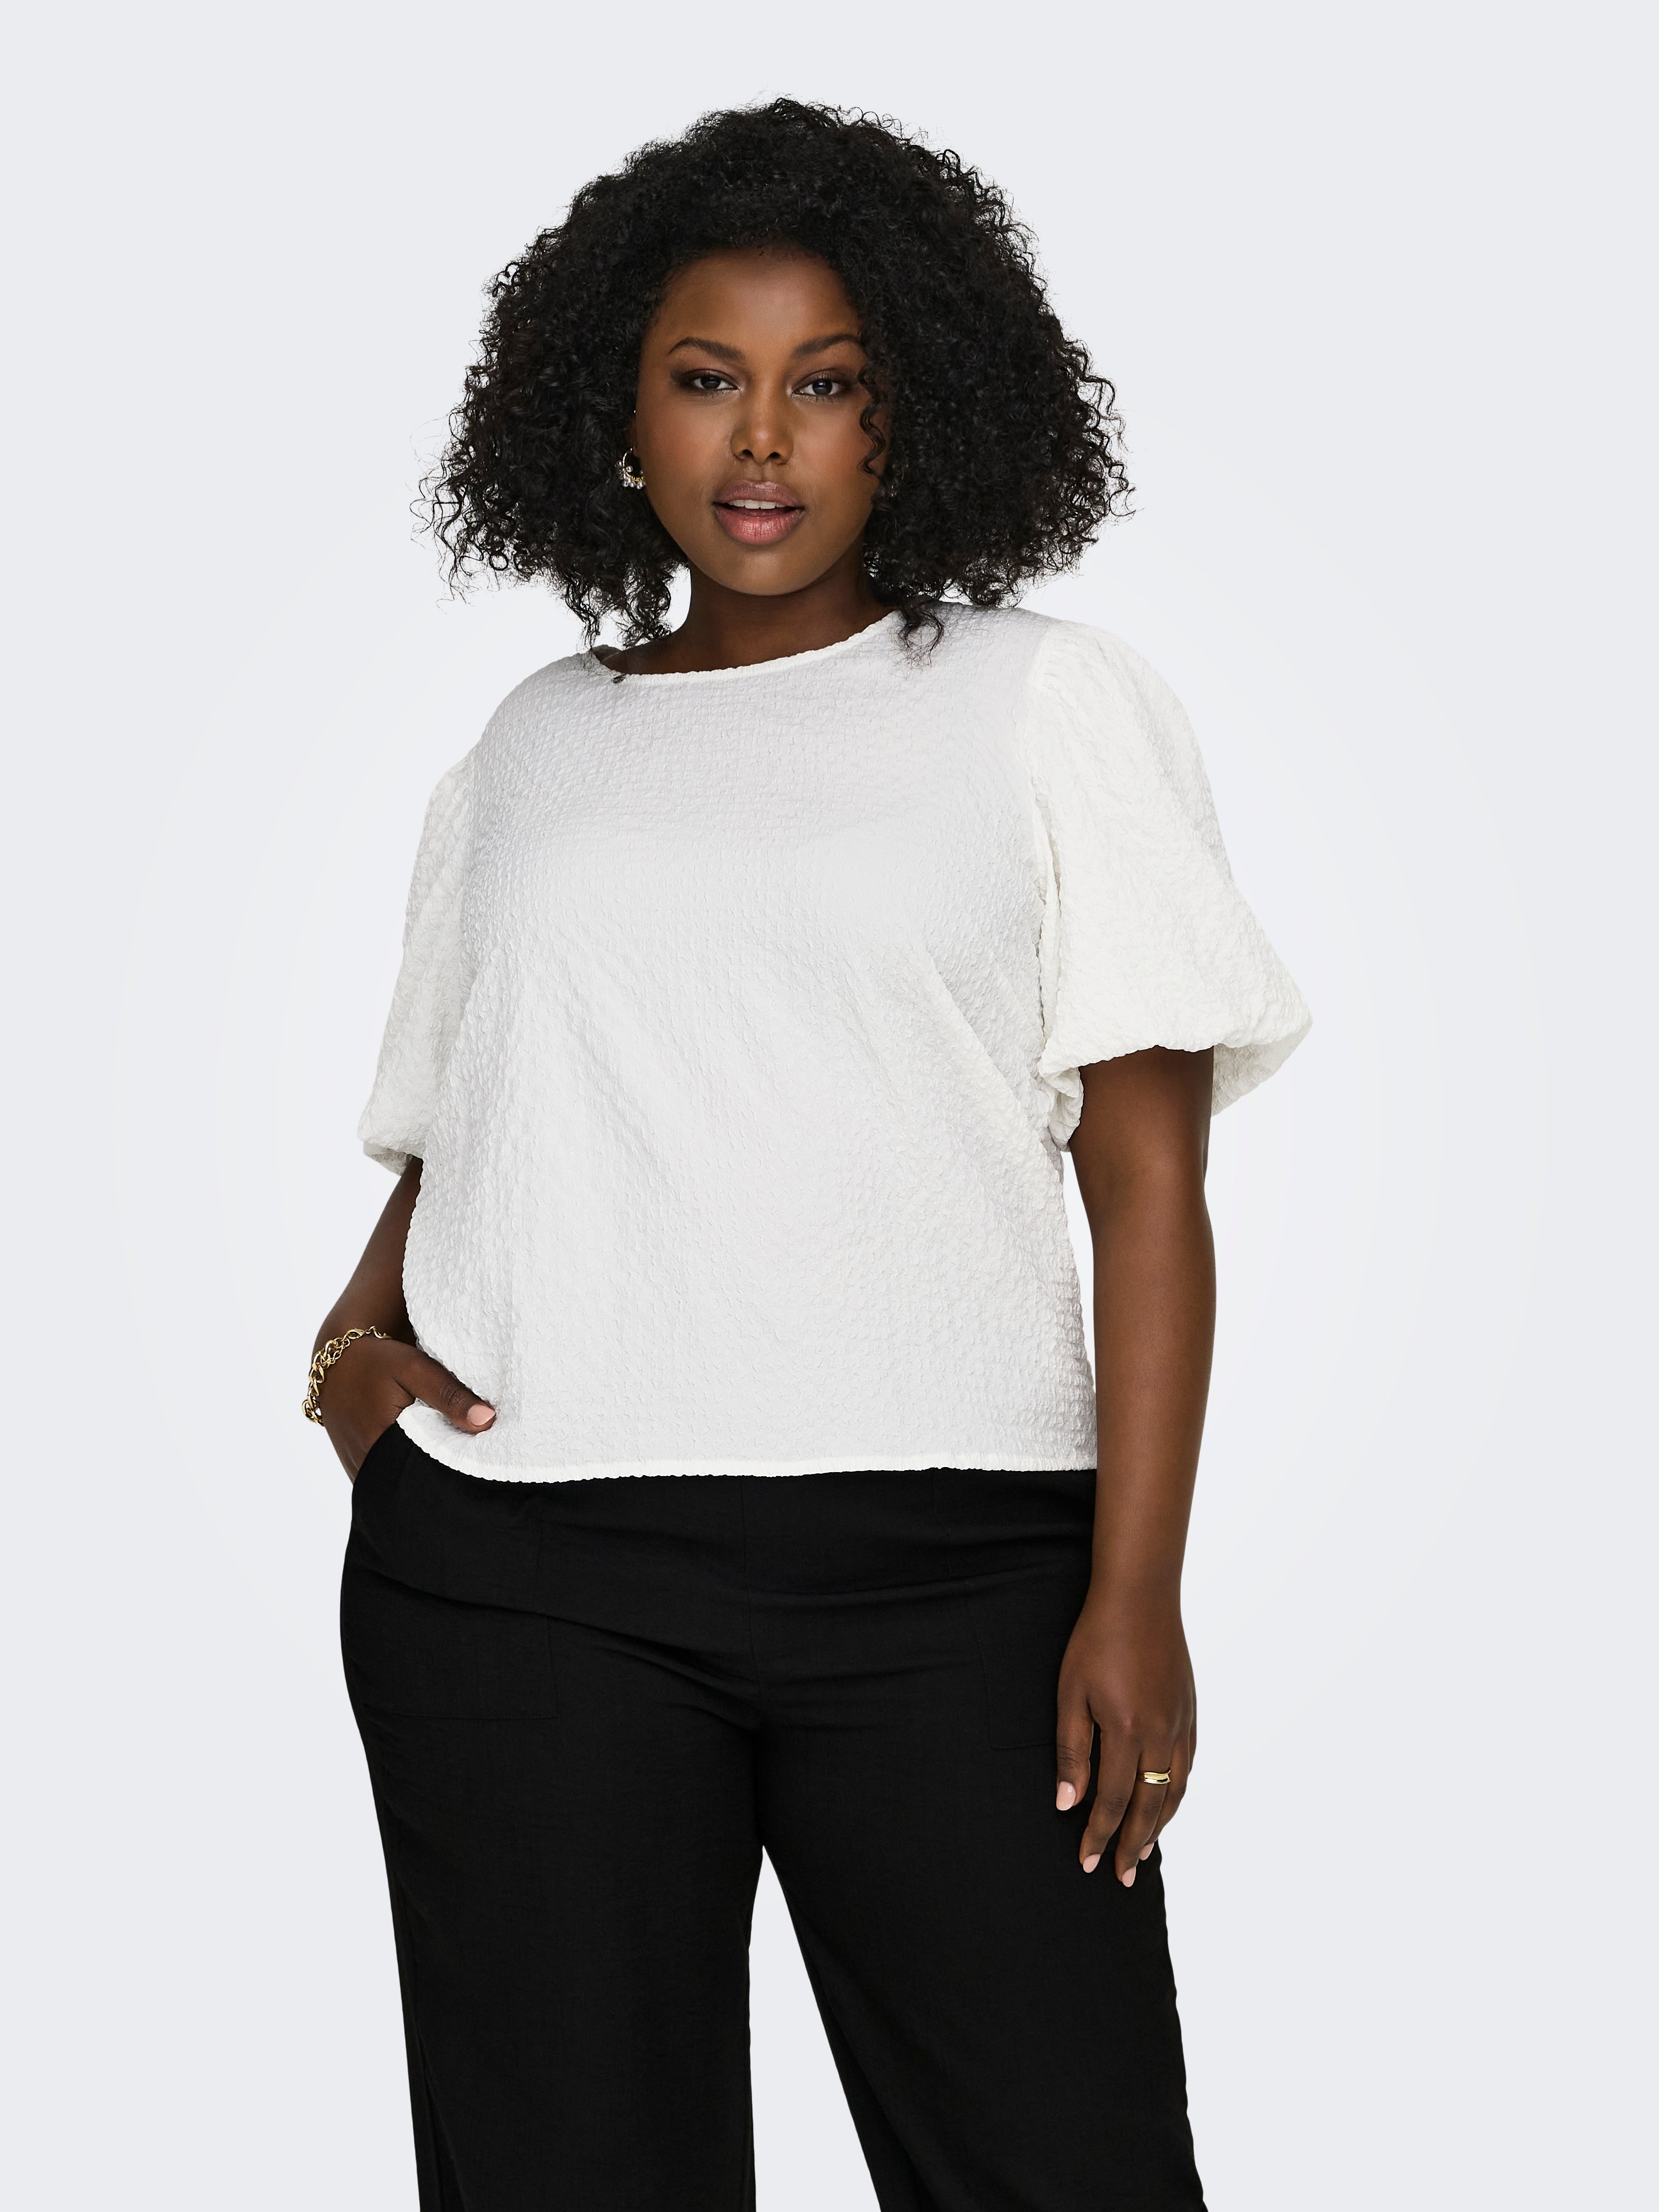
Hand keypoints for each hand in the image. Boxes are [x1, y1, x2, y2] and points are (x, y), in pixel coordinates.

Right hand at [318, 1333, 494, 1478]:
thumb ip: (450, 1395)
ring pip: (399, 1486)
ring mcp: (360, 1471)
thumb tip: (487, 1421)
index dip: (454, 1472)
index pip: (426, 1475)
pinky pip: (387, 1481)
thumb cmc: (376, 1361)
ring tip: (451, 1468)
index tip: (480, 1465)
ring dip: (423, 1478)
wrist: (337, 1361)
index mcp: (380, 1443)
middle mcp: (367, 1465)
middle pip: (413, 1487)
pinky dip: (407, 1474)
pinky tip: (426, 1463)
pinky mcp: (358, 1468)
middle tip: (471, 1472)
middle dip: (441, 1480)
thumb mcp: (415, 1368)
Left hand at [1054, 1587, 1196, 1884]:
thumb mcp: (1071, 1693)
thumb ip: (1072, 1751)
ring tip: (1144, 1852)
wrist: (1141, 1596)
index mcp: (1127, 1732)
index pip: (1113, 1802)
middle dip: (1133, 1846)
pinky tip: (1167, 1803)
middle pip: (1149, 1807)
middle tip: (1122, 1878)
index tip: (1087, 1863)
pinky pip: (1187, 1767)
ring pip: (1174, 1792)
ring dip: (1159, 1826)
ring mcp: (1181, 1724)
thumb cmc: (1096, 1639)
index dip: (1099, 1836)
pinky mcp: (1191, 1712)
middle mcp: (1161, 1735)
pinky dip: (1177, 1795)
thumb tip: (1067, 1803)